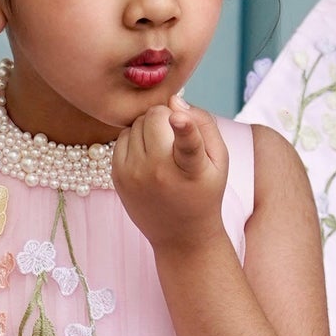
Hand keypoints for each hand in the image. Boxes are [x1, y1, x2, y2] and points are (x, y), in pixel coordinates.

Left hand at [112, 92, 227, 252]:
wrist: (181, 235)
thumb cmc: (204, 189)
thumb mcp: (218, 159)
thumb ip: (203, 123)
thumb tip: (174, 100)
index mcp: (191, 170)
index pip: (189, 145)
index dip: (185, 128)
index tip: (179, 117)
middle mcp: (159, 173)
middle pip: (154, 116)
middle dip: (165, 115)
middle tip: (174, 132)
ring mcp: (134, 176)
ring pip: (135, 123)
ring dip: (149, 127)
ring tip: (163, 149)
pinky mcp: (117, 177)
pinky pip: (122, 137)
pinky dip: (135, 139)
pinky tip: (148, 156)